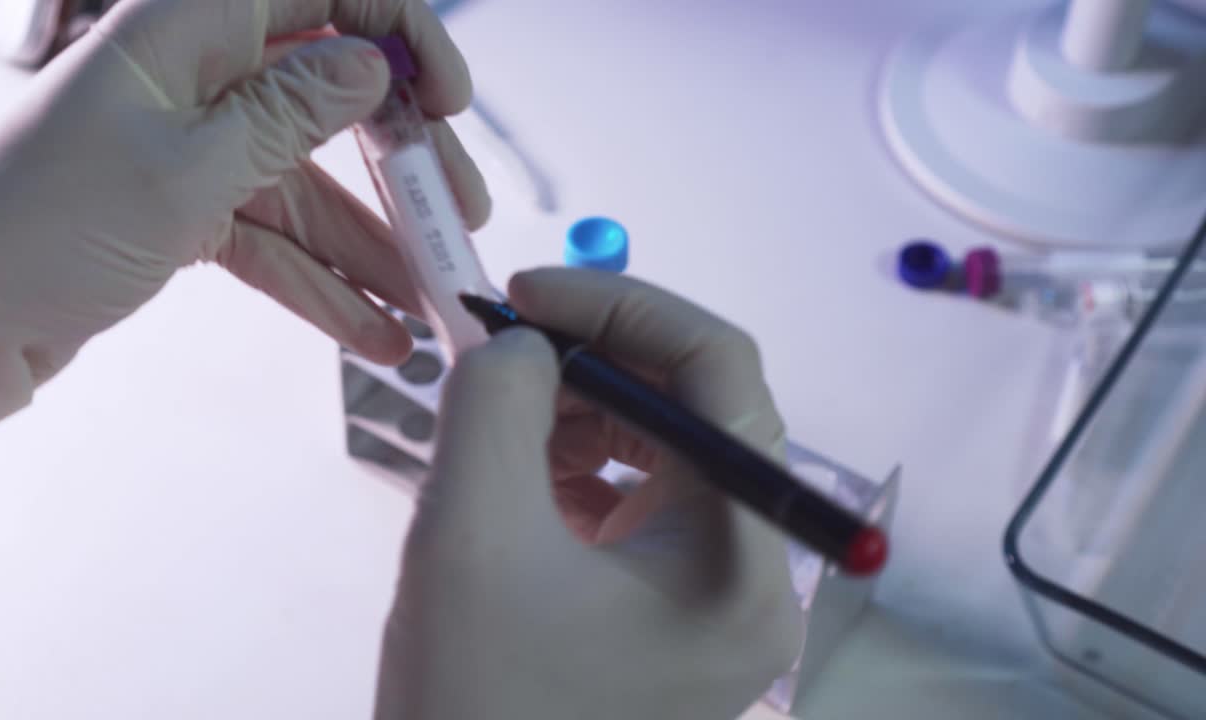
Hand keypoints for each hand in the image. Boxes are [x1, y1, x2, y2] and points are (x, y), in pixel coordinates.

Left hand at [0, 0, 486, 371]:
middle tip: (455, 213)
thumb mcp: (182, 169)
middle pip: (327, 98)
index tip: (449, 98)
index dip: (398, 34)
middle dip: (399, 162)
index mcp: (180, 31)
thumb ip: (287, 115)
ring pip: (307, 186)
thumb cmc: (28, 231)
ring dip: (369, 245)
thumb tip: (368, 69)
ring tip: (426, 298)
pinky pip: (272, 241)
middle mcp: (190, 81)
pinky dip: (319, 285)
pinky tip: (371, 330)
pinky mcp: (180, 214)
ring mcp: (187, 150)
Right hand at [375, 269, 804, 719]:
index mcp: (741, 557)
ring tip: (495, 412)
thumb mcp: (469, 531)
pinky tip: (514, 472)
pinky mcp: (668, 610)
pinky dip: (574, 467)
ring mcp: (714, 596)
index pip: (721, 374)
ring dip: (578, 411)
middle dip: (594, 361)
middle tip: (502, 339)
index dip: (626, 308)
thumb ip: (497, 401)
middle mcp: (752, 571)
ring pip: (661, 451)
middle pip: (695, 409)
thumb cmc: (473, 706)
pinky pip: (636, 503)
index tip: (530, 290)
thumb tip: (523, 341)